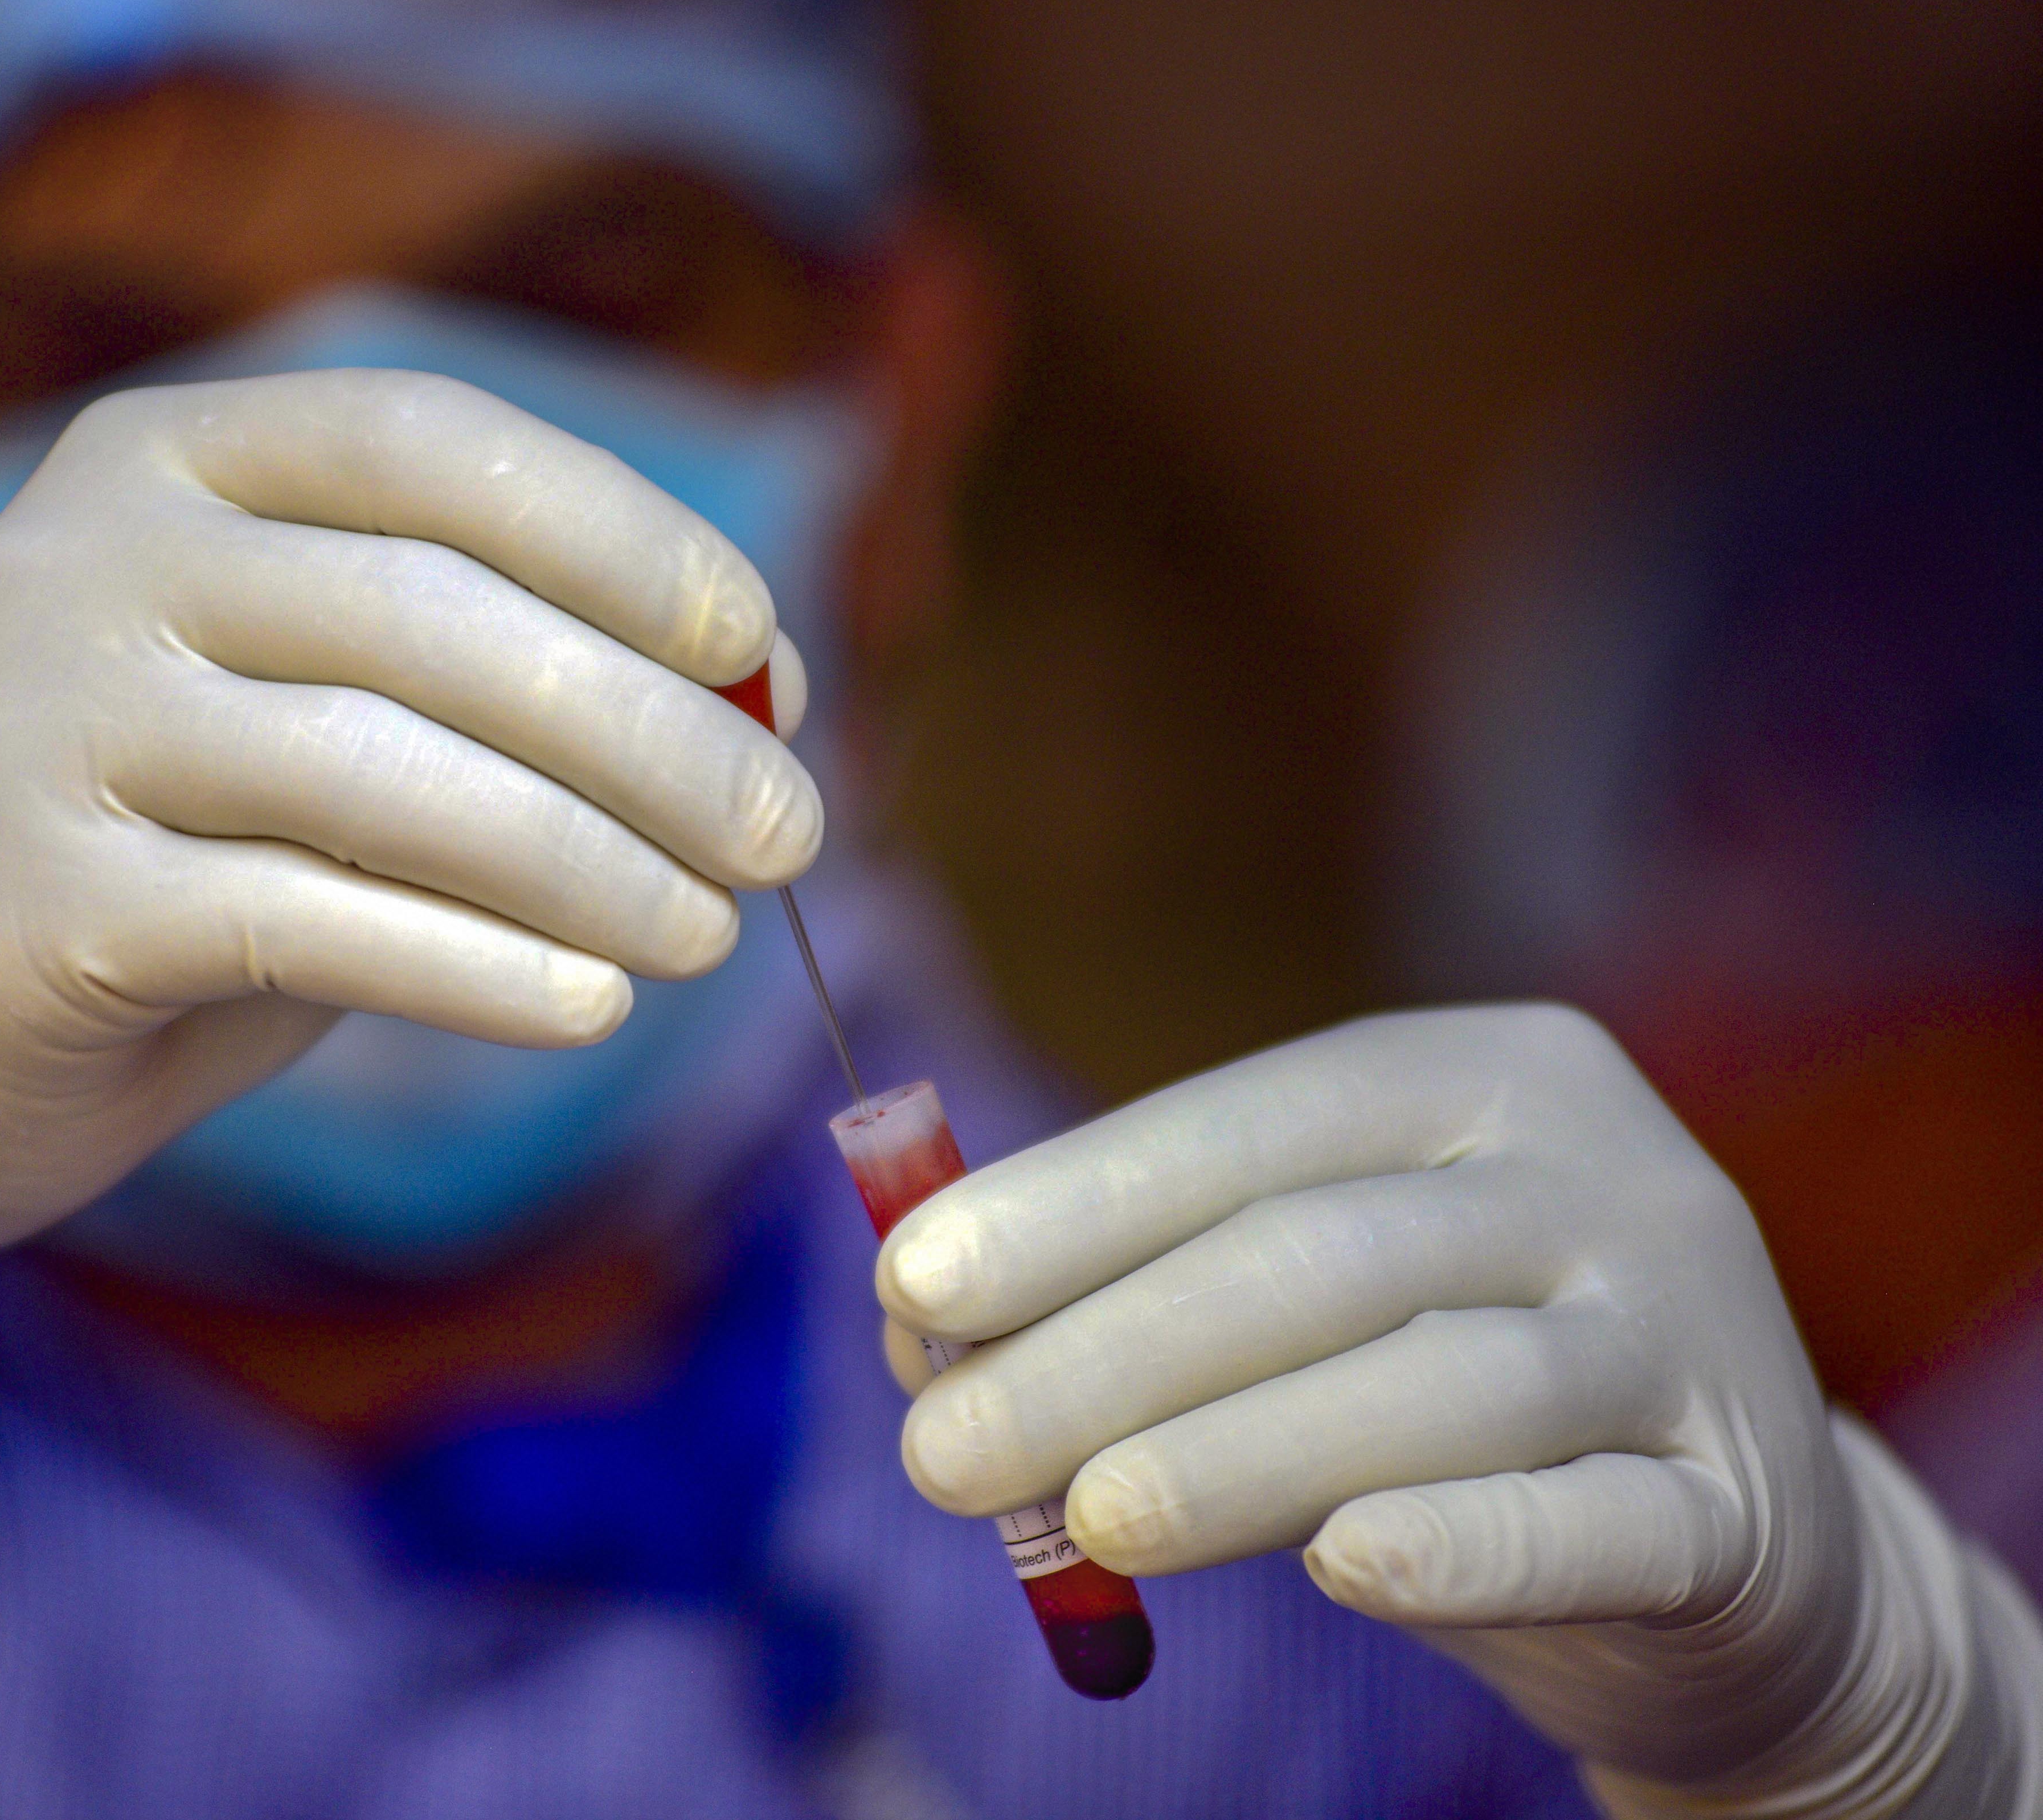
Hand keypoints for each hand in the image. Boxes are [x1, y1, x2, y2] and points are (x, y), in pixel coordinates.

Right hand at [0, 369, 819, 1503]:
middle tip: (798, 834)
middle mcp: (75, 555)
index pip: (429, 443)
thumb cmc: (169, 868)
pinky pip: (300, 923)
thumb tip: (761, 703)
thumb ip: (490, 698)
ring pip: (379, 774)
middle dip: (650, 730)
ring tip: (719, 933)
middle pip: (428, 614)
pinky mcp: (17, 904)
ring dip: (590, 861)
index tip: (769, 650)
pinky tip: (596, 1005)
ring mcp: (24, 721)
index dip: (623, 535)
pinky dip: (475, 970)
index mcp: (159, 459)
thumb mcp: (326, 741)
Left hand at [877, 1005, 2042, 1812]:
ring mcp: (1689, 1336)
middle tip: (936, 1447)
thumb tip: (916, 1327)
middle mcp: (1602, 1174)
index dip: (1068, 1203)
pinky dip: (1464, 1547)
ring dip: (1235, 1455)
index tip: (905, 1283)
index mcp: (1481, 1078)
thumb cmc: (1457, 1404)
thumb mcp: (1310, 1317)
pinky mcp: (1744, 1516)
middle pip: (1314, 1257)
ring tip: (1080, 1519)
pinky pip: (1595, 1527)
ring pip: (1436, 1388)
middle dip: (1102, 1352)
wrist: (1741, 1555)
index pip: (1246, 1128)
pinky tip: (1343, 1571)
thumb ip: (1145, 1301)